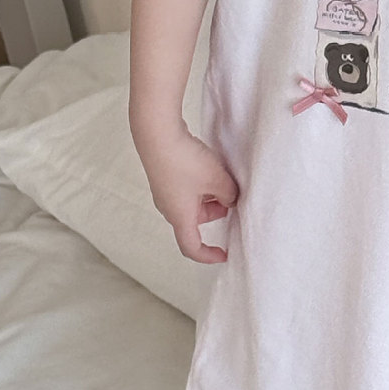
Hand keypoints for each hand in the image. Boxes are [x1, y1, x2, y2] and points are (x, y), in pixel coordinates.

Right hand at [133, 118, 239, 262]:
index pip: (191, 247)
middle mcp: (168, 207)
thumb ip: (229, 194)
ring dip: (208, 197)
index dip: (208, 256)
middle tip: (232, 199)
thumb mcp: (217, 179)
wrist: (157, 134)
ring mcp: (164, 191)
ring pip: (190, 203)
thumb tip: (230, 199)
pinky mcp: (163, 175)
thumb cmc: (184, 161)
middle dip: (215, 214)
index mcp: (180, 216)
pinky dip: (200, 186)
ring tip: (223, 180)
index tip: (224, 253)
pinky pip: (184, 189)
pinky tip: (210, 168)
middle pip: (194, 222)